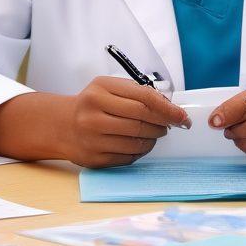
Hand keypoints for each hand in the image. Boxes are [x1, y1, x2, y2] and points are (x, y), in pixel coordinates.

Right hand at [63, 77, 189, 167]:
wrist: (62, 125)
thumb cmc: (92, 104)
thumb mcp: (109, 88)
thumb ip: (136, 93)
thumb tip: (169, 106)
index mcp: (100, 90)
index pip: (143, 98)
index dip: (167, 109)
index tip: (182, 116)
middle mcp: (93, 113)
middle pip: (141, 120)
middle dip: (162, 124)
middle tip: (170, 125)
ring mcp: (91, 137)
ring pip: (136, 141)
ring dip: (153, 139)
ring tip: (154, 134)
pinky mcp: (93, 157)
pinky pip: (127, 157)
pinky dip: (139, 151)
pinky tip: (139, 144)